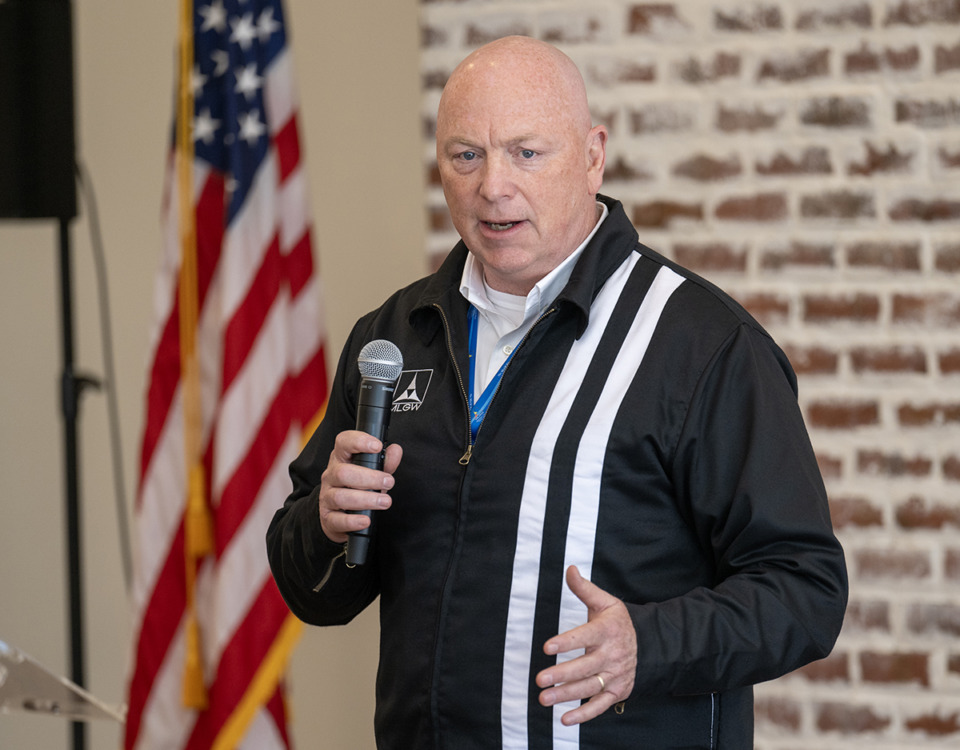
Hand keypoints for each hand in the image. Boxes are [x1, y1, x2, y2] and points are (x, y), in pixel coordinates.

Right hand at [317, 430, 402, 542]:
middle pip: (343, 473)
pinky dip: (352, 521)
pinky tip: (366, 520)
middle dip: (369, 478)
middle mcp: (331, 476)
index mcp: (341, 459)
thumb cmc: (357, 488)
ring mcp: (327, 497)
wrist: (339, 515)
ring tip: (385, 502)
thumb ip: (385, 462)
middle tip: (388, 482)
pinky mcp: (328, 518)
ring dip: (365, 499)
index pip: (343, 442)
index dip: (359, 441)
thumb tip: (395, 451)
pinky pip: (336, 520)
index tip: (377, 446)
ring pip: (340, 497)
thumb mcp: (373, 472)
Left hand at [536, 566, 636, 725]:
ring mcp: (615, 675)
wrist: (647, 644)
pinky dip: (583, 715)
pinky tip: (564, 719)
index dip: (566, 642)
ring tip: (543, 698)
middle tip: (540, 680)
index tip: (547, 647)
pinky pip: (599, 706)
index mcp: (608, 630)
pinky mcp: (616, 691)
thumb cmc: (617, 622)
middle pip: (585, 667)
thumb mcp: (605, 602)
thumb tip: (570, 569)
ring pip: (589, 687)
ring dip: (566, 695)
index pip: (585, 636)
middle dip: (562, 675)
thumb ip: (584, 589)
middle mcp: (612, 655)